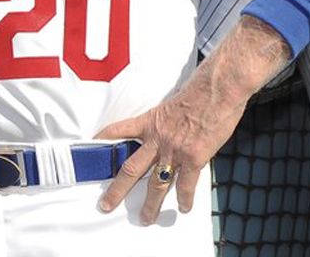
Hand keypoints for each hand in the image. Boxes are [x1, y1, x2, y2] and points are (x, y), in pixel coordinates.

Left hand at [94, 15, 289, 224]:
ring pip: (156, 184)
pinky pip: (186, 184)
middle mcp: (157, 139)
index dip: (104, 137)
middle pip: (131, 169)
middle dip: (117, 190)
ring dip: (151, 204)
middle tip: (106, 205)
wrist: (217, 90)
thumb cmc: (198, 91)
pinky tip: (183, 208)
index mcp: (149, 122)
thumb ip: (166, 121)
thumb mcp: (172, 103)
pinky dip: (185, 199)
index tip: (92, 144)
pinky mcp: (194, 158)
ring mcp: (174, 151)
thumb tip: (167, 129)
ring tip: (145, 218)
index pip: (120, 130)